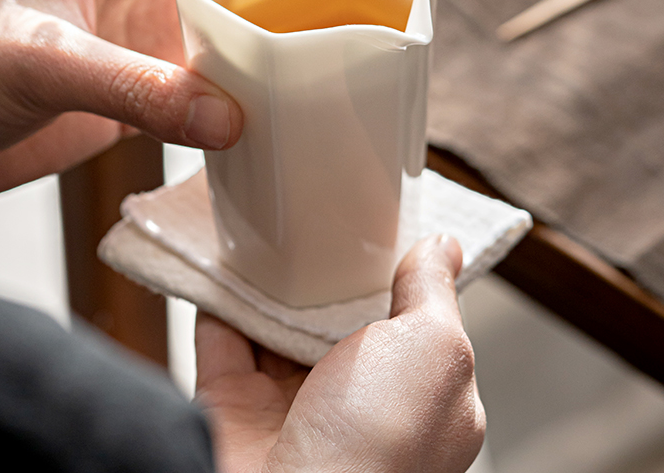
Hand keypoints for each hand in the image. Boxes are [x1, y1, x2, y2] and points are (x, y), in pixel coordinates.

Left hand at [0, 0, 310, 200]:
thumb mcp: (38, 61)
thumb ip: (134, 88)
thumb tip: (231, 117)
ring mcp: (154, 19)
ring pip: (248, 10)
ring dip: (293, 30)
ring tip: (350, 54)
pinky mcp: (152, 71)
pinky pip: (225, 66)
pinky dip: (261, 81)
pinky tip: (291, 103)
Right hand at [194, 235, 485, 472]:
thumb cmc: (376, 446)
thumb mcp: (432, 351)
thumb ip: (433, 294)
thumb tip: (444, 246)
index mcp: (413, 397)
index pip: (407, 325)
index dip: (395, 276)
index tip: (379, 226)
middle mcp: (354, 406)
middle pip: (338, 324)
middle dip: (329, 276)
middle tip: (320, 218)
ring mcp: (290, 409)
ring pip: (279, 328)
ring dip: (272, 283)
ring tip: (269, 230)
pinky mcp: (232, 405)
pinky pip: (223, 337)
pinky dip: (220, 300)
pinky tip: (224, 259)